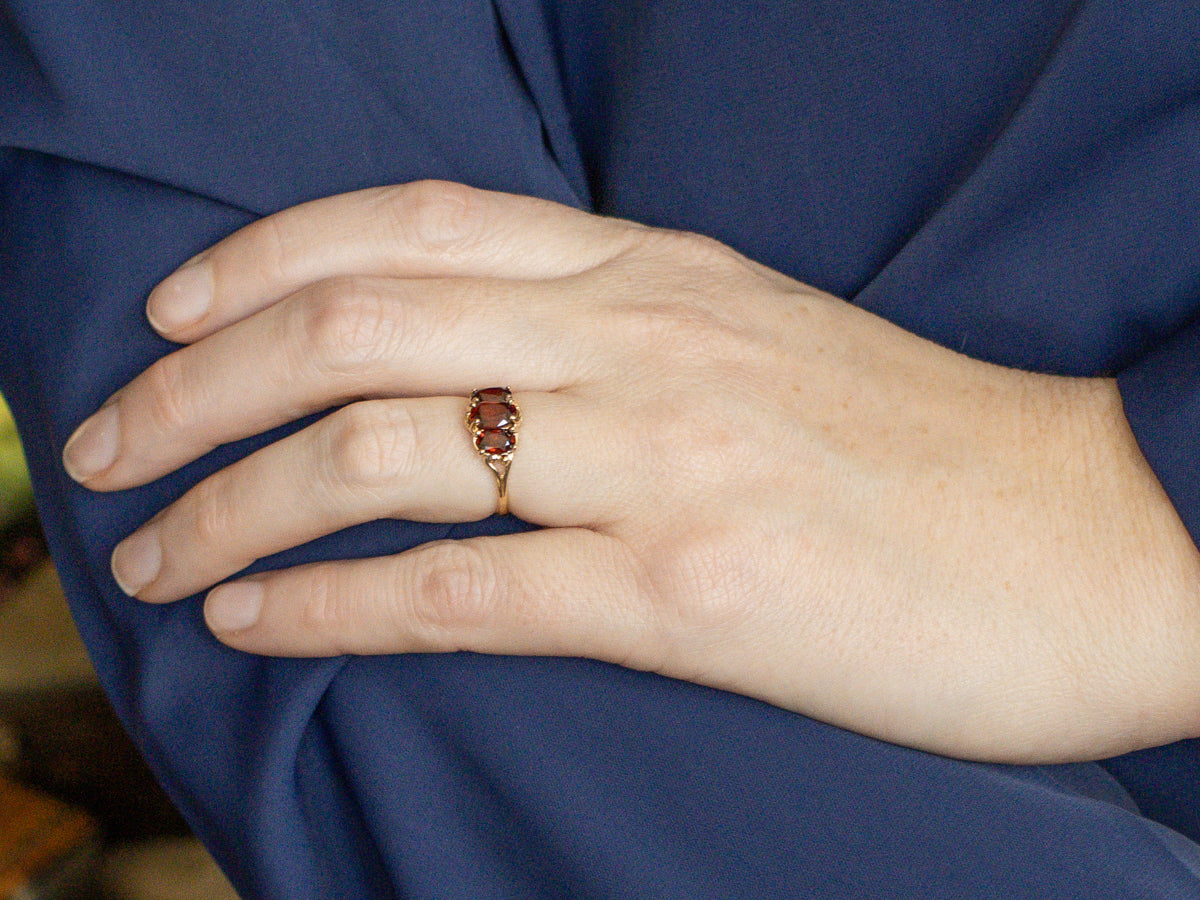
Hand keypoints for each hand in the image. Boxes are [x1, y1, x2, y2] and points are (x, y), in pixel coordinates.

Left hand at [63, 181, 1199, 762]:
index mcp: (659, 274)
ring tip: (151, 553)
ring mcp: (665, 461)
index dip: (265, 257)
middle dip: (198, 384)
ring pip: (384, 453)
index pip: (415, 222)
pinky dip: (333, 604)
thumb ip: (621, 331)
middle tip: (106, 445)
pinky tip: (256, 618)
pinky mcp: (693, 592)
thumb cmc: (925, 448)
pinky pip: (464, 589)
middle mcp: (644, 342)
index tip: (175, 312)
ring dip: (233, 502)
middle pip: (360, 326)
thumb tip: (482, 362)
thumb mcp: (758, 342)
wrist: (1094, 534)